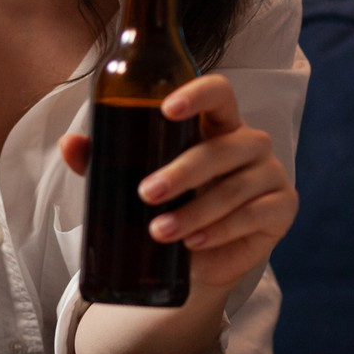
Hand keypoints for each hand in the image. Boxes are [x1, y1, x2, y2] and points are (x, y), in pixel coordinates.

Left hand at [59, 75, 297, 289]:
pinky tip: (194, 242)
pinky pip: (254, 215)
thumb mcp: (139, 181)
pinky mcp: (283, 207)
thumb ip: (107, 161)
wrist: (201, 261)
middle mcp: (249, 143)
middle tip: (146, 193)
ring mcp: (271, 174)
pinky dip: (221, 231)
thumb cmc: (174, 207)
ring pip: (235, 188)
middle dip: (182, 172)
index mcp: (219, 124)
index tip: (167, 108)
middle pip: (222, 147)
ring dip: (195, 211)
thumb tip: (70, 145)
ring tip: (160, 231)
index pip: (219, 93)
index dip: (197, 94)